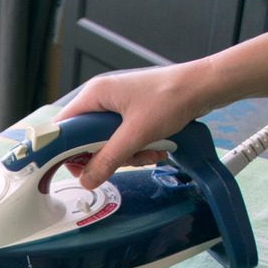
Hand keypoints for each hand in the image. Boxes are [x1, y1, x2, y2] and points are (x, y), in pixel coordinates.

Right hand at [53, 62, 212, 188]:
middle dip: (108, 156)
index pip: (64, 127)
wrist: (202, 88)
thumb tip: (88, 179)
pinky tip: (155, 148)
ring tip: (148, 152)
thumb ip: (109, 159)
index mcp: (95, 95)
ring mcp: (118, 106)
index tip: (80, 169)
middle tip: (125, 159)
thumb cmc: (171, 97)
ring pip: (108, 143)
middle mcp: (103, 98)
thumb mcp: (136, 134)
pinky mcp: (132, 114)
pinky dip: (138, 149)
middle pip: (87, 139)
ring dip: (128, 155)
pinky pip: (125, 140)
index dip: (68, 151)